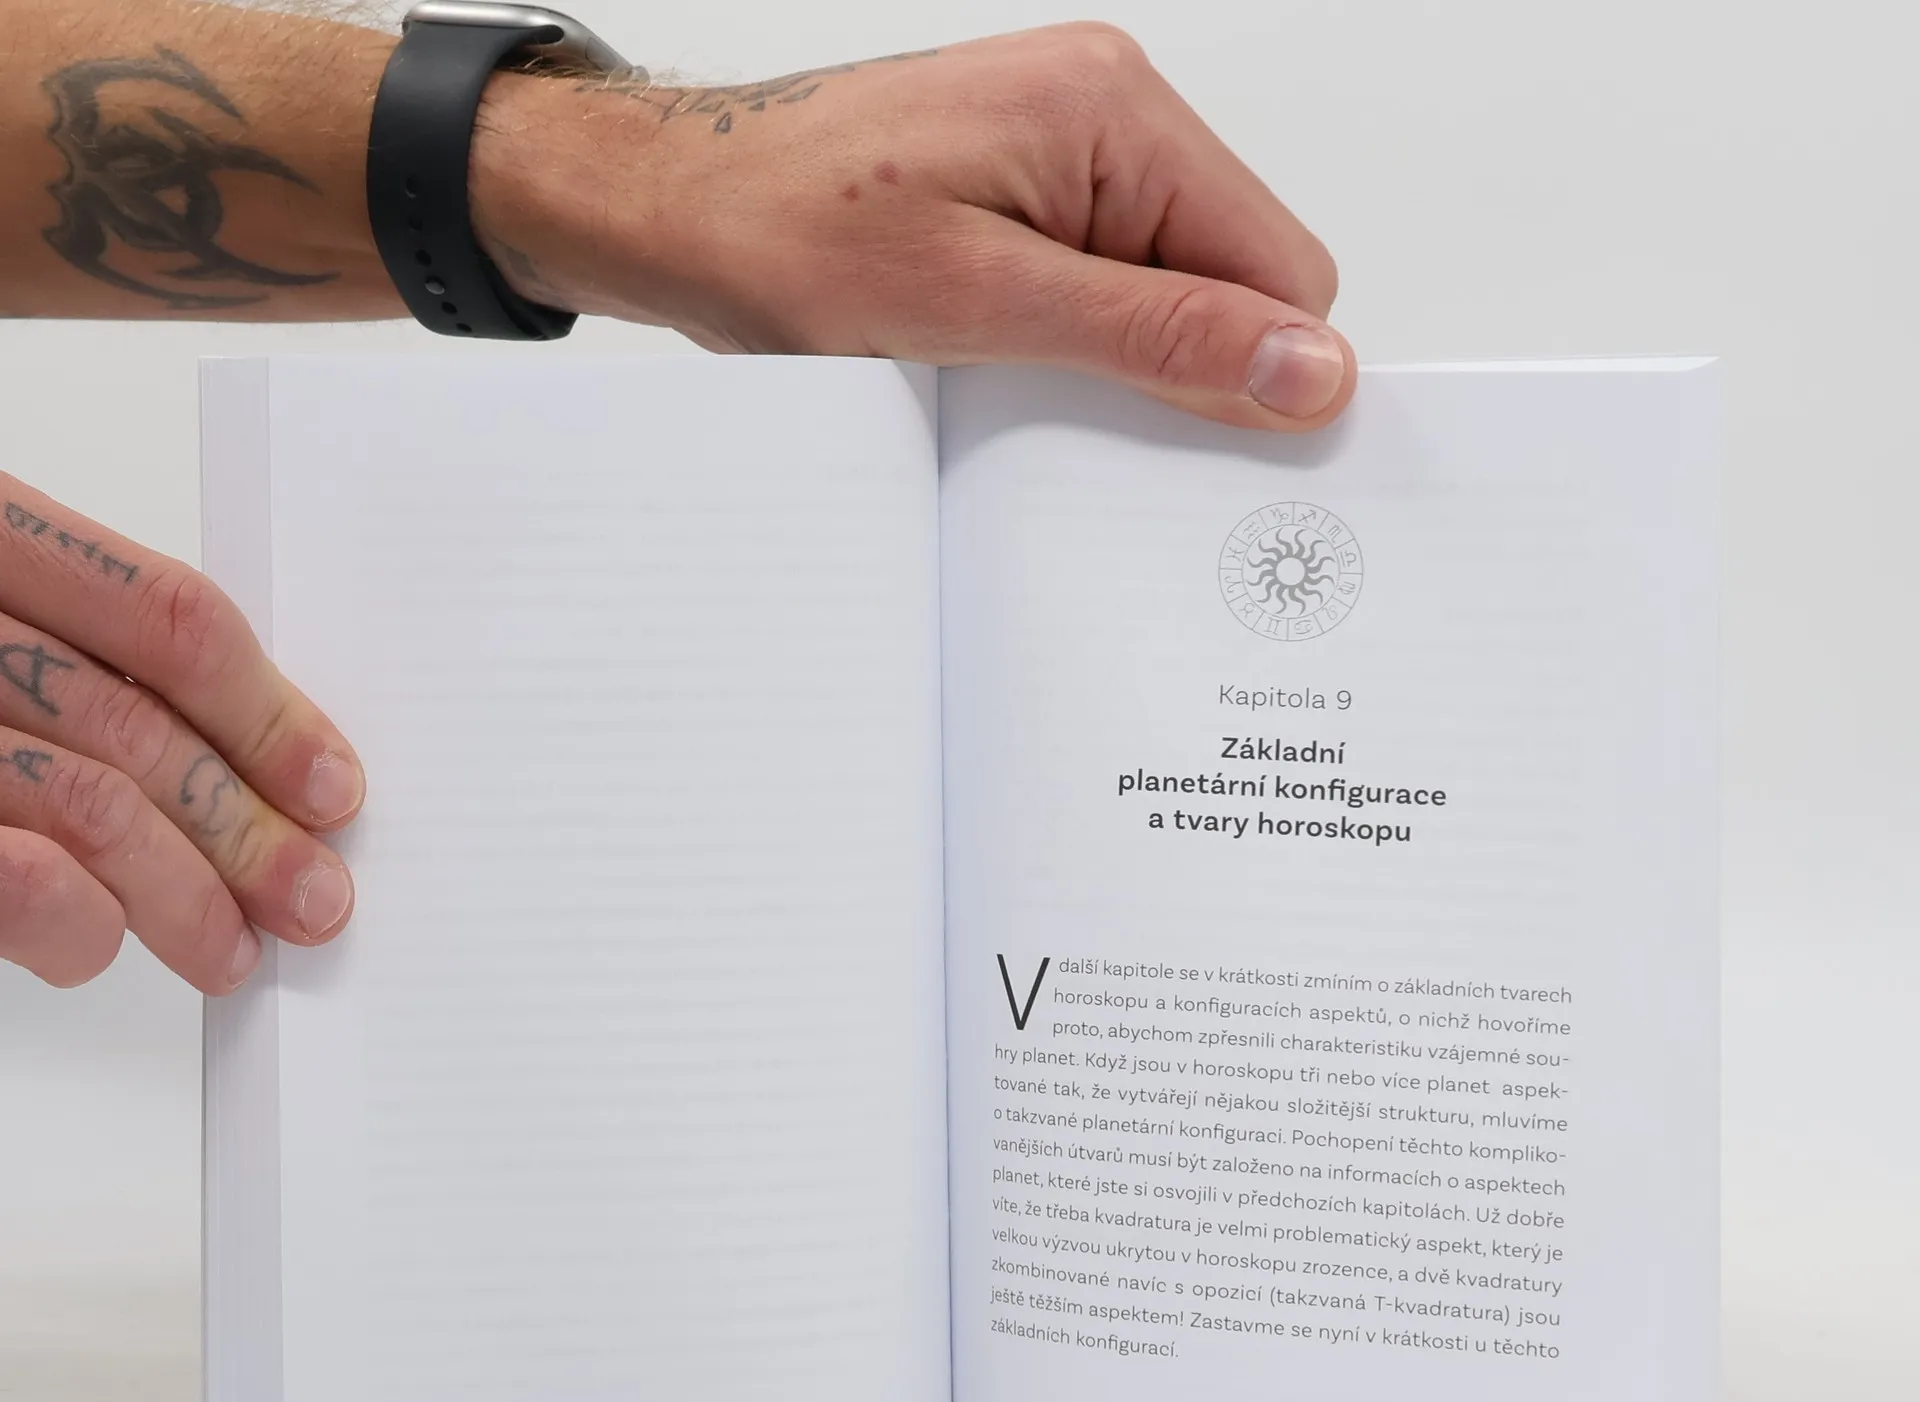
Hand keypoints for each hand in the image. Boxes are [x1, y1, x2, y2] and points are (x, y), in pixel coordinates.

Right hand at [0, 480, 361, 990]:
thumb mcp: (0, 616)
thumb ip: (84, 655)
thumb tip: (250, 761)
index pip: (165, 615)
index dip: (268, 712)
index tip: (335, 788)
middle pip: (140, 722)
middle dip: (247, 828)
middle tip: (315, 898)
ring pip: (93, 803)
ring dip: (188, 893)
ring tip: (232, 950)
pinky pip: (21, 877)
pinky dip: (77, 921)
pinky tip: (97, 944)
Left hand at [475, 23, 1353, 432]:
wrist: (671, 208)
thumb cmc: (786, 236)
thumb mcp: (983, 307)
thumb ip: (1157, 337)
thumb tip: (1308, 369)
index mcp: (1117, 115)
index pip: (1283, 270)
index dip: (1252, 372)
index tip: (1189, 446)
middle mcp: (1107, 110)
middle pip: (1234, 279)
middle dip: (1179, 366)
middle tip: (1067, 410)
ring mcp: (1066, 145)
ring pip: (1171, 289)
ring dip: (1116, 358)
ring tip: (1007, 372)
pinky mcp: (1026, 185)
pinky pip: (1104, 282)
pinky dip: (1072, 340)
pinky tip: (998, 358)